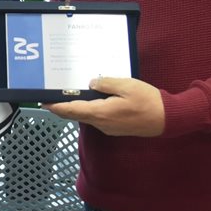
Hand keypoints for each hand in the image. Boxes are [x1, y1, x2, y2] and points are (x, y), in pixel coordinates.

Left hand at [44, 77, 164, 136]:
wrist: (166, 119)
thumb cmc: (148, 101)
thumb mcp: (126, 86)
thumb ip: (106, 83)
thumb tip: (91, 83)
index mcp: (101, 112)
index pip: (71, 111)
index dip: (56, 107)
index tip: (43, 102)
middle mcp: (101, 123)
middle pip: (75, 115)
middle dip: (62, 107)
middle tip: (52, 96)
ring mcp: (107, 127)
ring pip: (86, 116)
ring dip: (76, 107)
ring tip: (69, 94)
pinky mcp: (114, 127)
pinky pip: (96, 117)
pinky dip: (88, 109)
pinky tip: (90, 99)